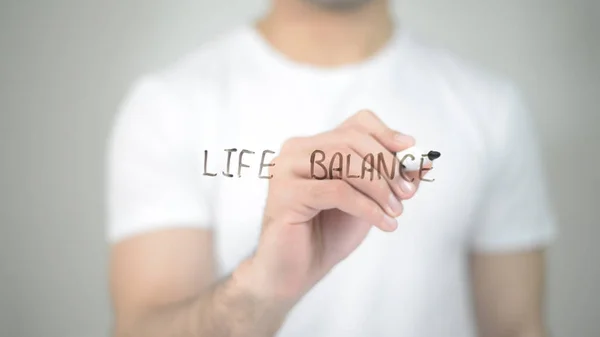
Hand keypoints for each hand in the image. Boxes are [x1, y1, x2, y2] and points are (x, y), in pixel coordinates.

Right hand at [244, 110, 423, 301]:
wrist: (295, 271)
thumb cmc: (327, 233)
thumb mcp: (368, 200)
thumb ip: (391, 179)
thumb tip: (424, 161)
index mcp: (314, 145)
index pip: (357, 124)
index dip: (388, 136)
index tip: (413, 157)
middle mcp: (296, 151)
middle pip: (352, 139)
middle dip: (387, 165)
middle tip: (408, 193)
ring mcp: (286, 170)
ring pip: (344, 160)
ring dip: (379, 186)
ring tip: (395, 211)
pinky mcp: (284, 193)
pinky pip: (336, 190)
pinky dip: (367, 207)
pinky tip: (383, 223)